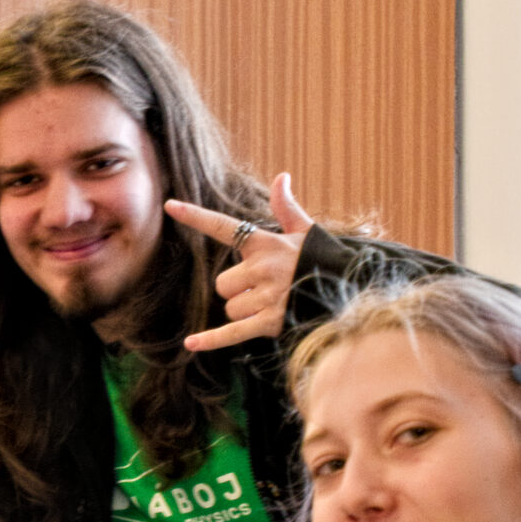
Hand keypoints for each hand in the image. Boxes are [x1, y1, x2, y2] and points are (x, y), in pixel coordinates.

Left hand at [169, 172, 313, 353]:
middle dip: (237, 290)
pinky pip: (231, 333)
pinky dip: (211, 340)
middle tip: (264, 288)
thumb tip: (281, 177)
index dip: (195, 216)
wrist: (350, 291)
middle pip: (222, 284)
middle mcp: (263, 267)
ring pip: (230, 308)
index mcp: (266, 243)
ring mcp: (266, 296)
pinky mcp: (270, 322)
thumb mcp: (306, 232)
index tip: (170, 205)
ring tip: (274, 304)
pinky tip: (191, 344)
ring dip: (244, 311)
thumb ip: (286, 207)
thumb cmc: (324, 260)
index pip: (224, 226)